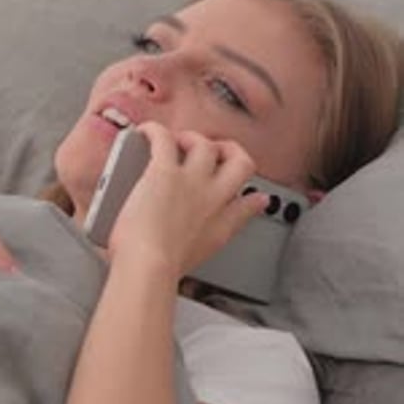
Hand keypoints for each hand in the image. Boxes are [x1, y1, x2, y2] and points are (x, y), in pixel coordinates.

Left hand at [107, 122, 268, 278]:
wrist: (148, 267)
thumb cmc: (159, 272)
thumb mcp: (195, 263)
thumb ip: (207, 249)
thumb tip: (203, 249)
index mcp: (221, 226)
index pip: (248, 205)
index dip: (254, 197)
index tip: (257, 196)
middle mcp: (212, 198)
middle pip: (240, 162)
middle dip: (229, 151)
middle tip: (214, 151)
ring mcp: (191, 180)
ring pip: (205, 143)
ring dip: (192, 138)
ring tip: (178, 142)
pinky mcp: (165, 170)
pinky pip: (164, 138)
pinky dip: (154, 131)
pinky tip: (146, 132)